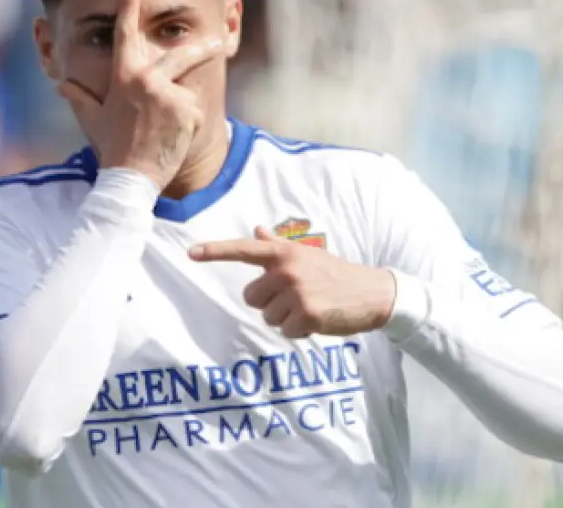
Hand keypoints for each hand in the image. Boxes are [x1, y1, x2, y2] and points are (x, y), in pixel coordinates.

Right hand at [57, 0, 223, 189]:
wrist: (131, 176)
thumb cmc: (112, 147)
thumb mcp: (93, 119)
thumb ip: (79, 97)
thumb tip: (61, 84)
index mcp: (123, 76)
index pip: (125, 34)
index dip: (128, 7)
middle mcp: (147, 79)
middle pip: (180, 54)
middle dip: (203, 46)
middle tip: (219, 40)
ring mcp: (169, 93)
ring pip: (186, 92)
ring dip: (182, 109)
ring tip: (166, 131)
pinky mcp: (187, 109)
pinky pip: (195, 111)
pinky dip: (189, 124)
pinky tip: (174, 138)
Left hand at [189, 226, 395, 338]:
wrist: (372, 293)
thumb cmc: (334, 273)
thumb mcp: (306, 255)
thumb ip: (277, 246)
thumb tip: (256, 231)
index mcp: (285, 254)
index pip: (243, 250)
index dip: (215, 251)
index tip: (191, 253)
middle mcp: (287, 271)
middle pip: (251, 297)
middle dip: (269, 302)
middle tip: (296, 297)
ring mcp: (297, 293)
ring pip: (267, 317)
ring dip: (285, 317)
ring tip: (310, 307)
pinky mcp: (307, 315)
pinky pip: (285, 331)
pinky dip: (298, 331)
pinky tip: (316, 319)